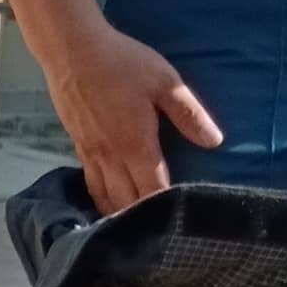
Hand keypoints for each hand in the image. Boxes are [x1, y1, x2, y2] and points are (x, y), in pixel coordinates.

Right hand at [45, 15, 224, 213]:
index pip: (153, 190)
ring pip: (104, 196)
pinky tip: (107, 202)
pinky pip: (90, 181)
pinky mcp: (78, 144)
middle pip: (126, 201)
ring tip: (131, 230)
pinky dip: (100, 198)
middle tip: (158, 236)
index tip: (179, 224)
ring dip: (117, 214)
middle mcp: (111, 156)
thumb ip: (189, 113)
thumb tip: (215, 141)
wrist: (71, 50)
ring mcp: (91, 152)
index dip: (165, 209)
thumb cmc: (122, 62)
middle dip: (141, 220)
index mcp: (135, 144)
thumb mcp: (165, 82)